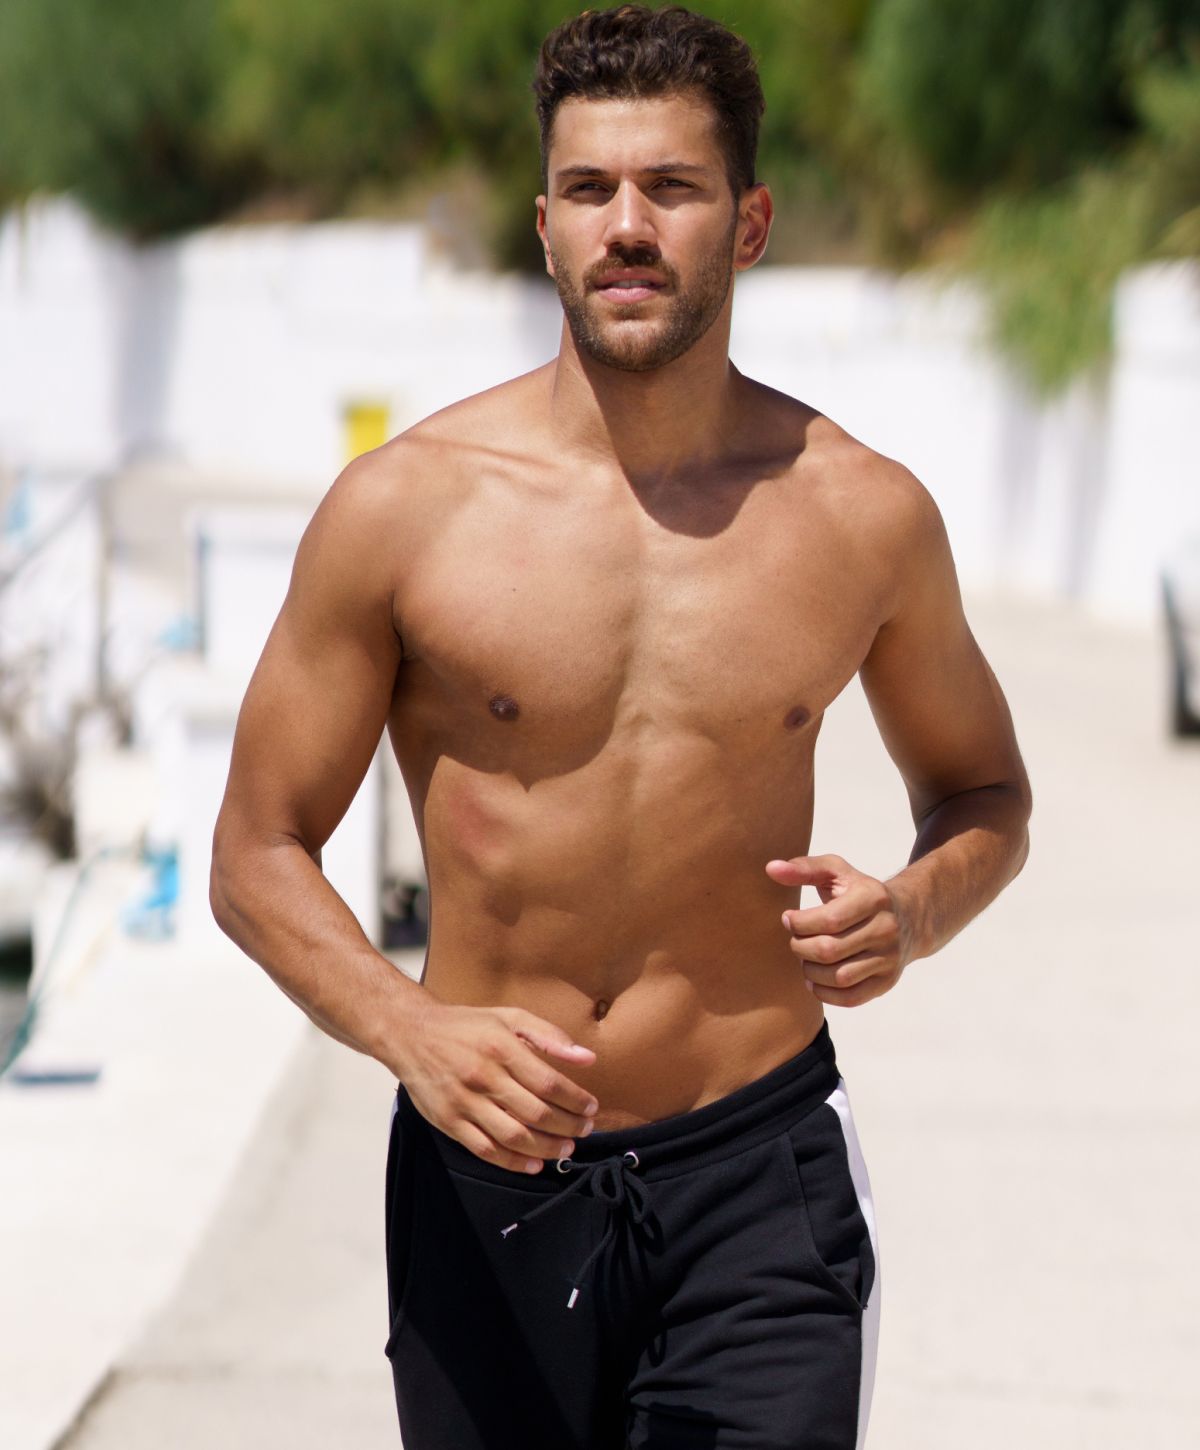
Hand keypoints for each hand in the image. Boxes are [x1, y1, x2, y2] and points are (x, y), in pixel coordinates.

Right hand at [398, 1001, 598, 1173]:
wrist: (411, 1034)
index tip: (591, 1108)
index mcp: (501, 1048)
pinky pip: (486, 1150)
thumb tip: (587, 1058)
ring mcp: (464, 1103)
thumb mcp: (509, 1017)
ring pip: (513, 1136)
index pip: (548, 1083)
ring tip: (566, 1149)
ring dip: (546, 1148)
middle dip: (568, 1127)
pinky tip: (533, 1164)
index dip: (575, 1100)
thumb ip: (549, 1036)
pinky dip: (513, 1162)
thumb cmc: (467, 1025)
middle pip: (535, 1113)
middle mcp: (483, 1077)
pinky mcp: (449, 1122)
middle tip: (584, 1130)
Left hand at [765, 854, 912, 1006]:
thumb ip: (804, 868)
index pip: (829, 920)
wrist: (907, 916)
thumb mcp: (836, 871)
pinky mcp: (886, 981)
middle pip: (830, 951)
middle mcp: (886, 929)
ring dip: (810, 971)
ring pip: (839, 978)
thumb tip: (771, 868)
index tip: (788, 919)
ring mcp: (889, 958)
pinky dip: (825, 993)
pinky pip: (851, 998)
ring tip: (805, 959)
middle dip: (800, 948)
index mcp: (873, 898)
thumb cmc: (859, 892)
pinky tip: (815, 979)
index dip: (799, 923)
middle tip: (795, 941)